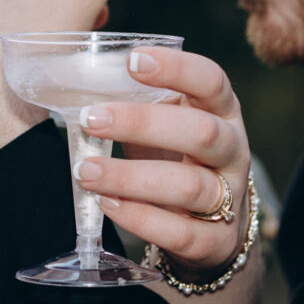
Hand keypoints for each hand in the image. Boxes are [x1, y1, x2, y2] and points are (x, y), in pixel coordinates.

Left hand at [70, 47, 251, 273]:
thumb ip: (136, 104)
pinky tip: (108, 204)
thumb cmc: (178, 162)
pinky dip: (141, 219)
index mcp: (222, 113)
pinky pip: (181, 232)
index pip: (212, 81)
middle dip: (143, 123)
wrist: (212, 231)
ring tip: (86, 172)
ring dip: (131, 177)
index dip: (178, 69)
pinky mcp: (216, 242)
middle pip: (201, 132)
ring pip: (189, 185)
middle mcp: (233, 152)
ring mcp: (230, 198)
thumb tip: (70, 80)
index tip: (133, 60)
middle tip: (91, 119)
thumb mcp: (168, 127)